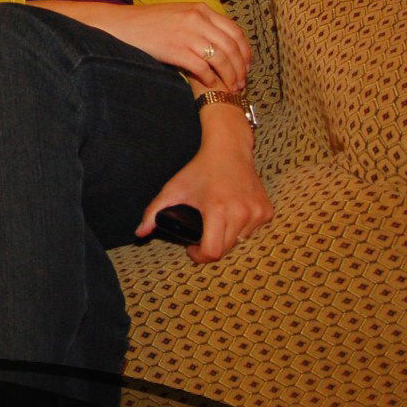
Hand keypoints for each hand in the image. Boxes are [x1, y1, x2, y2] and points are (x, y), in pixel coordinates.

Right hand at [30, 0, 250, 90]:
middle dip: (240, 68)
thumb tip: (221, 43)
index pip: (235, 31)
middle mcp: (197, 19)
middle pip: (232, 47)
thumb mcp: (177, 14)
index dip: (245, 51)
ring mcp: (186, 34)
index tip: (246, 66)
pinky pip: (202, 68)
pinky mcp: (175, 50)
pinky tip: (209, 86)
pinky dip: (210, 79)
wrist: (119, 25)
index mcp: (200, 9)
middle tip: (241, 83)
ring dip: (229, 77)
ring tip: (229, 88)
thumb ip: (200, 23)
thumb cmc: (146, 23)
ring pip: (221, 59)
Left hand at [136, 98, 271, 262]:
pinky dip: (241, 228)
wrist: (229, 150)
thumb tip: (139, 233)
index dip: (199, 256)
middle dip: (211, 246)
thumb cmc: (199, 170)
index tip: (191, 248)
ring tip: (217, 220)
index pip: (213, 251)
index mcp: (218, 209)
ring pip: (240, 241)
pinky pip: (252, 231)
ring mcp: (257, 213)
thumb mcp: (173, 189)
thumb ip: (153, 212)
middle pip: (225, 249)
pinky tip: (233, 214)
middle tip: (201, 232)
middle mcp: (241, 213)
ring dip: (227, 237)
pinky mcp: (267, 212)